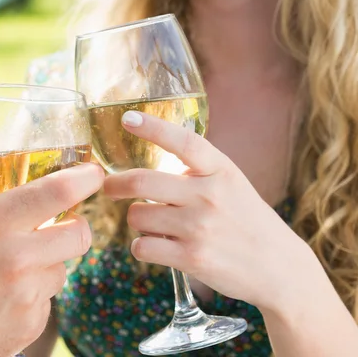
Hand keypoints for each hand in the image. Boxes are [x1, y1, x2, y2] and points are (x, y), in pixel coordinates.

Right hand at [0, 121, 103, 356]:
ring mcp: (26, 297)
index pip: (59, 191)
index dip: (86, 178)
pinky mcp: (30, 327)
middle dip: (74, 225)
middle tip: (55, 224)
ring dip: (49, 262)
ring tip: (13, 264)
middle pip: (80, 234)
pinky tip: (3, 295)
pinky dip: (35, 295)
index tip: (94, 173)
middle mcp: (16, 259)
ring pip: (63, 268)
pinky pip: (49, 301)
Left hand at [103, 111, 321, 313]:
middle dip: (115, 184)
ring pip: (137, 216)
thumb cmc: (246, 221)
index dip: (152, 127)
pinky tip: (158, 247)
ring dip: (137, 220)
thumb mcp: (230, 184)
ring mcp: (199, 227)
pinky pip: (141, 246)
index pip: (183, 141)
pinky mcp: (191, 258)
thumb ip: (196, 172)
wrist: (279, 268)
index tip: (127, 119)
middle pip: (141, 181)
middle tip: (108, 186)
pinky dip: (142, 247)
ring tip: (156, 225)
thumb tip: (149, 166)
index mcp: (220, 170)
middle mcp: (209, 194)